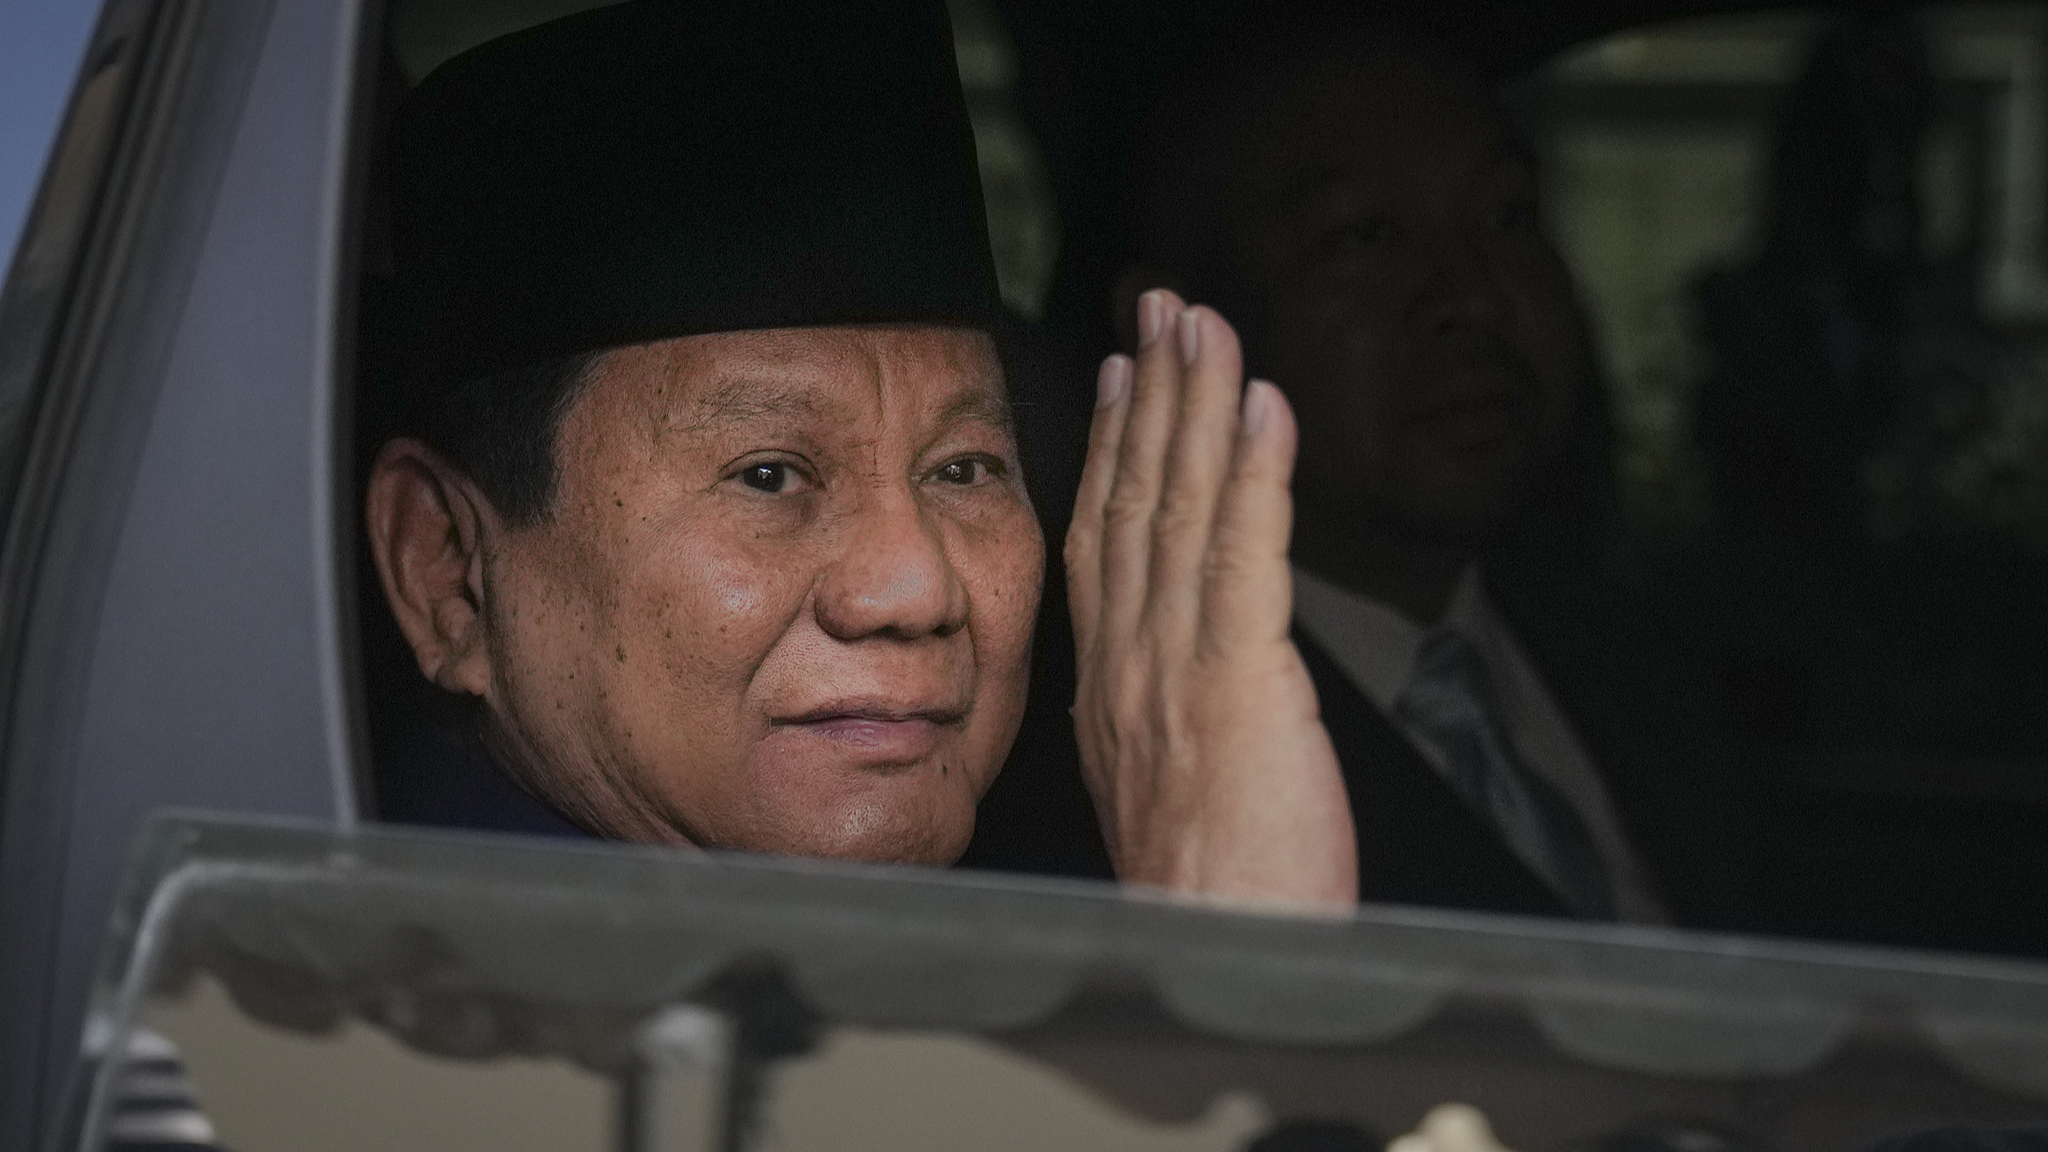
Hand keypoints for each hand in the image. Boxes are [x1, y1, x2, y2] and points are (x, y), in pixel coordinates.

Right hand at [1065, 289, 1356, 907]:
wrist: (1214, 964)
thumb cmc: (1210, 902)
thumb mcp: (1160, 793)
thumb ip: (1160, 718)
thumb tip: (1175, 683)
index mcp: (1112, 688)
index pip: (1106, 539)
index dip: (1114, 447)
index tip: (1124, 376)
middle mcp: (1133, 664)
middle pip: (1136, 500)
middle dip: (1152, 392)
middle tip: (1166, 305)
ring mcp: (1179, 669)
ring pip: (1181, 508)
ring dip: (1196, 404)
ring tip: (1207, 324)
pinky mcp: (1242, 684)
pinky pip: (1246, 555)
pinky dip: (1255, 472)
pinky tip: (1265, 405)